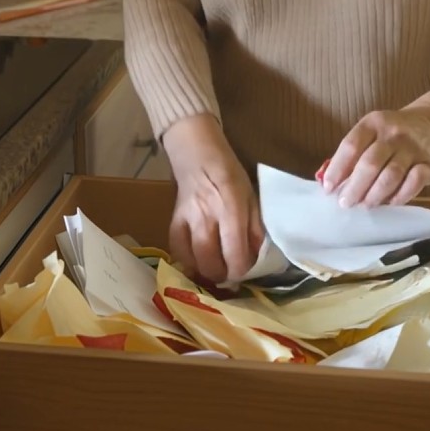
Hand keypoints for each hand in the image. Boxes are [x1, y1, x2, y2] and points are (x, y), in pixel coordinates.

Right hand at [163, 114, 263, 282]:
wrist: (198, 154)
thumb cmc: (230, 174)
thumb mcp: (251, 197)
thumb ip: (255, 229)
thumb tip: (256, 260)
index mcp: (232, 207)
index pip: (235, 254)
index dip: (241, 270)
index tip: (246, 270)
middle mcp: (207, 216)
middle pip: (211, 263)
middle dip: (224, 276)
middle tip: (231, 272)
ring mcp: (187, 219)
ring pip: (193, 261)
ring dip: (206, 272)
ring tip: (217, 269)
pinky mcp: (173, 220)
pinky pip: (177, 251)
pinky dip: (188, 262)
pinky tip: (198, 260)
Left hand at [321, 74, 429, 206]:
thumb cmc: (392, 133)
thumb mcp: (371, 131)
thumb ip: (353, 153)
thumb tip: (331, 182)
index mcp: (373, 123)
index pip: (351, 146)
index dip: (337, 169)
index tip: (328, 188)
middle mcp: (393, 134)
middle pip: (370, 163)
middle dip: (354, 187)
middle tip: (345, 203)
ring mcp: (413, 148)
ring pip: (391, 175)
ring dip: (374, 194)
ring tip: (365, 205)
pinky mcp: (429, 163)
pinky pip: (414, 182)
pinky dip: (400, 195)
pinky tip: (390, 203)